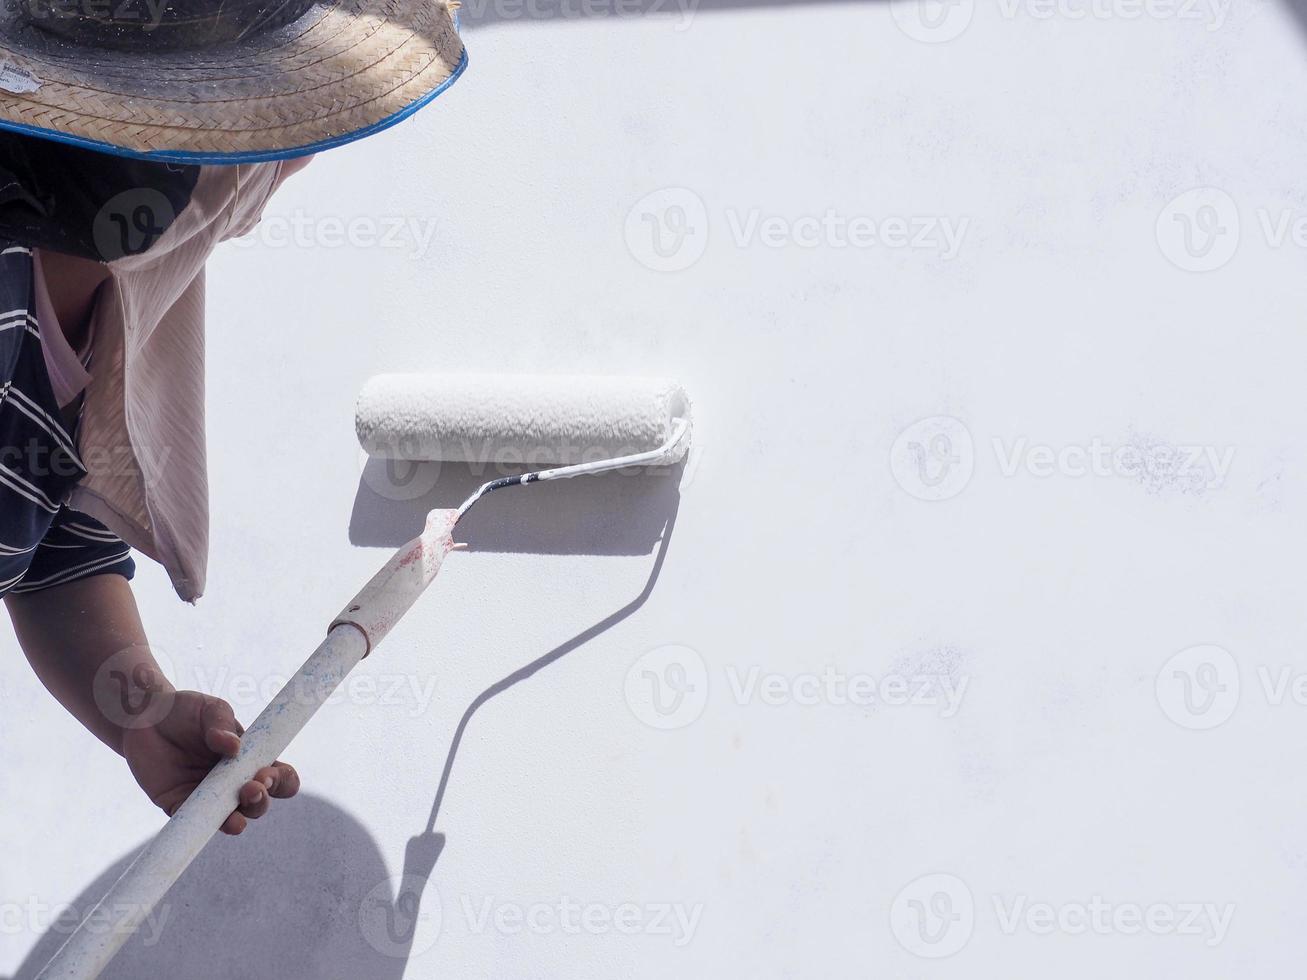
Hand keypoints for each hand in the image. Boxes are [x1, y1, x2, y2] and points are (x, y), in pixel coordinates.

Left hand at [122, 691, 299, 834]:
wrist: (143, 717)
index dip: (282, 780)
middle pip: (259, 803)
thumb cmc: (185, 710)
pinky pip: (193, 822)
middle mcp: (233, 782)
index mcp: (250, 759)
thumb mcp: (209, 709)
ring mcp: (208, 797)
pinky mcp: (179, 804)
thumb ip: (221, 724)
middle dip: (261, 800)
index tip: (268, 773)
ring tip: (236, 816)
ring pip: (232, 819)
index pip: (279, 776)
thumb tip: (233, 747)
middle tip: (252, 787)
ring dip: (239, 819)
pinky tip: (205, 823)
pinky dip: (201, 826)